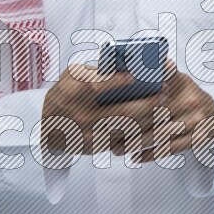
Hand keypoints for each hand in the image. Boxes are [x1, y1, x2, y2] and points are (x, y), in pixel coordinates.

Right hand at [39, 58, 213, 163]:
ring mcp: (90, 135)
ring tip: (165, 107)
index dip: (117, 81)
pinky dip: (142, 132)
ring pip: (127, 130)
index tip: (136, 76)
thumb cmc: (64, 94)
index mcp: (72, 94)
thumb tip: (127, 66)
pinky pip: (125, 141)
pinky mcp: (98, 148)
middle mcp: (81, 117)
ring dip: (150, 119)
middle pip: (120, 112)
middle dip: (147, 103)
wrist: (47, 129)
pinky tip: (156, 124)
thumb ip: (96, 70)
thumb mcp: (72, 76)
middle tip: (164, 92)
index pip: (96, 87)